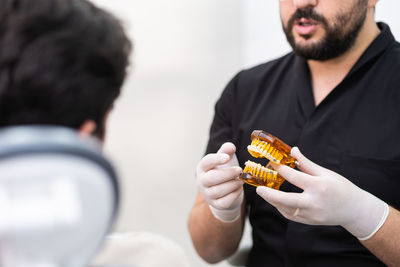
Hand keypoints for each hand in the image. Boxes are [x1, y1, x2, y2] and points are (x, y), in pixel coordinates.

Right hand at [196, 142, 243, 221]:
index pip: (206, 162)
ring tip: (241, 180)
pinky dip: (234, 194)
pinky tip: (239, 188)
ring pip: (218, 191)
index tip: (227, 158)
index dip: (216, 159)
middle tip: (239, 170)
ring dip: (232, 184)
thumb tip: (230, 146)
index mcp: (202, 168)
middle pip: (212, 178)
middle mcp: (201, 181)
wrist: (225, 191)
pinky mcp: (216, 204)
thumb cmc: (224, 171)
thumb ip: (227, 151)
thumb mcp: (225, 159)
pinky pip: (224, 202)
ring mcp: (207, 194)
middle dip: (228, 174)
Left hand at [256, 147, 388, 239]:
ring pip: (286, 210)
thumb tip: (292, 150)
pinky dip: (282, 208)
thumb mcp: (325, 173)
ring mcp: (312, 214)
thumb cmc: (341, 188)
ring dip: (274, 201)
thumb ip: (306, 163)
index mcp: (318, 186)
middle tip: (258, 189)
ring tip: (265, 193)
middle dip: (270, 195)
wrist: (355, 210)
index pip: (294, 177)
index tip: (272, 163)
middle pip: (286, 200)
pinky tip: (277, 201)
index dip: (281, 168)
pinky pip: (291, 216)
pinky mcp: (310, 222)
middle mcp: (314, 202)